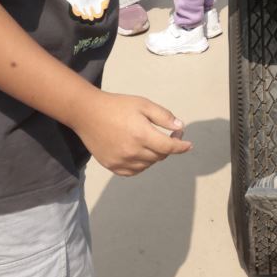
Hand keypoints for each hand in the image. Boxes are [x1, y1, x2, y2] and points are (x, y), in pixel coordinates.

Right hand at [75, 92, 192, 176]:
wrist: (88, 113)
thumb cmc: (117, 106)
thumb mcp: (143, 104)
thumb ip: (163, 117)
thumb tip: (180, 127)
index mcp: (141, 135)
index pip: (169, 147)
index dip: (181, 146)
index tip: (188, 145)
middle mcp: (132, 151)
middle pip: (160, 156)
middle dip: (168, 146)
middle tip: (170, 134)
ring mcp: (121, 161)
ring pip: (148, 164)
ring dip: (155, 155)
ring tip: (152, 141)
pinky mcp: (112, 166)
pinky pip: (134, 171)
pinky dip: (142, 164)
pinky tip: (141, 153)